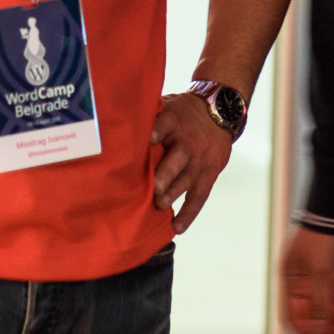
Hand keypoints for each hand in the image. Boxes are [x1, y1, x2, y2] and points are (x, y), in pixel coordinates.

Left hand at [150, 92, 233, 233]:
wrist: (219, 113)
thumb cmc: (183, 114)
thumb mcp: (168, 106)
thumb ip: (148, 116)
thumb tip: (114, 122)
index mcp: (175, 121)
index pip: (167, 123)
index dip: (159, 130)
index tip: (151, 138)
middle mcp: (188, 142)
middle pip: (178, 158)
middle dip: (165, 174)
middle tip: (153, 188)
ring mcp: (199, 161)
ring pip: (186, 179)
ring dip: (173, 193)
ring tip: (159, 205)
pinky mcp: (209, 175)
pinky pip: (199, 197)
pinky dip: (189, 213)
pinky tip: (176, 227)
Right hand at [282, 225, 333, 333]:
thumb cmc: (323, 239)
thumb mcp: (321, 272)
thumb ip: (319, 300)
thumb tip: (317, 329)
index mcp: (289, 281)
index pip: (292, 317)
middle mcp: (299, 282)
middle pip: (311, 315)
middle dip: (327, 328)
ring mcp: (314, 278)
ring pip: (326, 307)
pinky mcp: (329, 273)